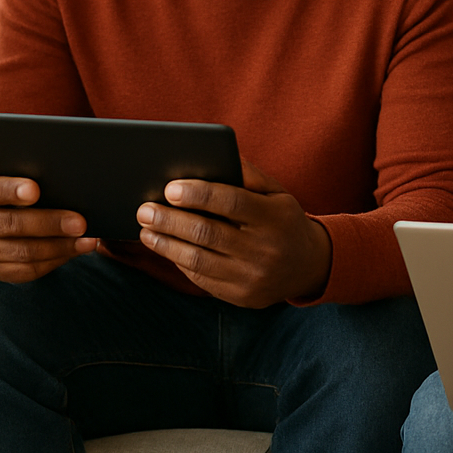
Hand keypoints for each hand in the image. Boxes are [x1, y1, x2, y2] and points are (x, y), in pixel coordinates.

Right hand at [0, 164, 97, 282]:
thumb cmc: (5, 185)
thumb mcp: (5, 172)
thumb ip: (23, 170)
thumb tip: (57, 172)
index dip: (11, 190)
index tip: (35, 190)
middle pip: (11, 225)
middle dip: (49, 223)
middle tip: (79, 222)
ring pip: (23, 252)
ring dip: (59, 247)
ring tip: (86, 240)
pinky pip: (27, 270)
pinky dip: (55, 261)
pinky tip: (75, 251)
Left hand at [136, 159, 331, 308]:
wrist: (309, 266)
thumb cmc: (283, 220)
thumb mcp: (276, 193)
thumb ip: (247, 174)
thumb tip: (213, 155)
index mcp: (273, 218)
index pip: (231, 202)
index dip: (198, 195)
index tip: (169, 188)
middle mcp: (264, 249)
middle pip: (208, 233)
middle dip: (171, 220)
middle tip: (144, 209)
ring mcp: (252, 277)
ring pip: (199, 260)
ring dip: (166, 244)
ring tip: (146, 230)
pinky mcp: (242, 297)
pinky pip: (202, 279)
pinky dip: (179, 261)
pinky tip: (165, 247)